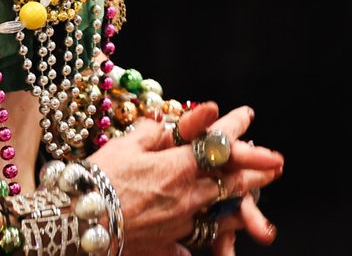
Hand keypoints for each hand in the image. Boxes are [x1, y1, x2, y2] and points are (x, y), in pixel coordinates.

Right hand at [87, 102, 284, 255]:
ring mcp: (180, 224)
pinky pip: (192, 247)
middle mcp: (187, 196)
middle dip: (256, 172)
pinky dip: (202, 245)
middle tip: (276, 165)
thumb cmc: (97, 178)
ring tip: (257, 205)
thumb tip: (204, 110)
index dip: (236, 127)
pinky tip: (212, 251)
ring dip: (242, 208)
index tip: (249, 116)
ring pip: (221, 216)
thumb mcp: (130, 143)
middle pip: (231, 183)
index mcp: (179, 166)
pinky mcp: (167, 246)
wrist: (75, 224)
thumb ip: (169, 129)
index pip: (218, 142)